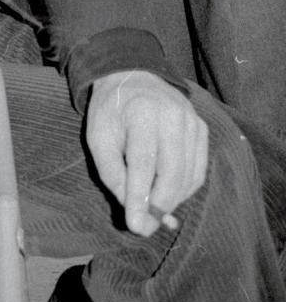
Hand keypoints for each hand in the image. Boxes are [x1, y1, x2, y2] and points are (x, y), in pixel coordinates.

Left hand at [86, 70, 207, 235]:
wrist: (133, 76)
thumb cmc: (112, 110)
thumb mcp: (99, 137)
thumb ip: (112, 174)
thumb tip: (136, 213)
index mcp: (142, 111)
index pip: (144, 163)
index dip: (139, 197)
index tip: (135, 225)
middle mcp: (173, 115)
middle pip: (172, 173)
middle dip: (158, 205)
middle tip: (144, 225)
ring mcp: (192, 121)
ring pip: (188, 176)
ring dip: (171, 201)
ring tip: (152, 210)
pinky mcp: (202, 129)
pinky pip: (198, 171)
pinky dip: (183, 190)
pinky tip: (167, 194)